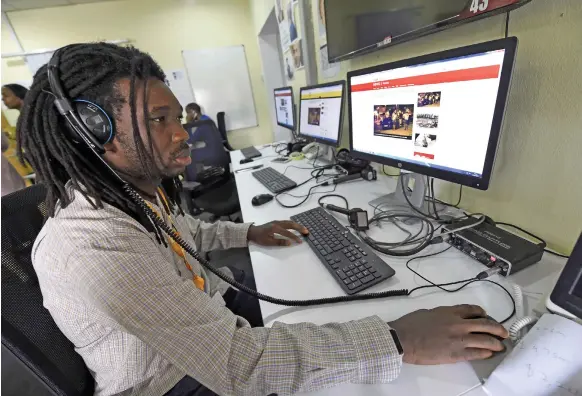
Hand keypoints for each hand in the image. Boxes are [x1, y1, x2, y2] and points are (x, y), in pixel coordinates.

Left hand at [247, 221, 308, 245]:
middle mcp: (277, 223)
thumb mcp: (268, 242)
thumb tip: (289, 243)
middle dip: (299, 228)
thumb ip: (279, 242)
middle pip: (291, 224)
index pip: (288, 233)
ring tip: (303, 229)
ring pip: (289, 222)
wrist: (252, 231)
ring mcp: (277, 221)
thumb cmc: (260, 238)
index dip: (294, 237)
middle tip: (306, 231)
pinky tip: (296, 226)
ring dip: (297, 225)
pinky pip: (287, 222)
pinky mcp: (276, 222)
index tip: (300, 241)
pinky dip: (293, 224)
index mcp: (275, 228)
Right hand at [388, 304, 507, 364]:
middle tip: (503, 332)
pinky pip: (476, 353)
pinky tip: (489, 354)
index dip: (482, 313)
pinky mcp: (456, 354)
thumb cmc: (410, 324)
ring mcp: (459, 339)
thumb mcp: (427, 313)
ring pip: (485, 339)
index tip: (486, 316)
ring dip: (495, 342)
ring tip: (501, 345)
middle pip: (485, 324)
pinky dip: (485, 353)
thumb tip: (445, 319)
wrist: (403, 339)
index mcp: (449, 312)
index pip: (472, 310)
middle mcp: (458, 323)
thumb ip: (440, 315)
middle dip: (497, 328)